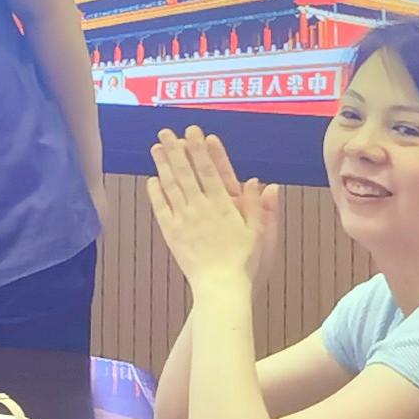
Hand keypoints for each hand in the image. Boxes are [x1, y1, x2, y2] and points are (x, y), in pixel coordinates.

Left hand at [144, 128, 271, 286]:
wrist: (221, 287)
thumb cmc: (244, 262)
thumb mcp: (259, 234)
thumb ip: (259, 207)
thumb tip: (266, 184)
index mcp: (223, 206)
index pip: (209, 171)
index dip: (200, 150)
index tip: (194, 132)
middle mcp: (200, 208)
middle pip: (185, 173)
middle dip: (176, 150)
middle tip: (166, 131)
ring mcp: (183, 220)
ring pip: (171, 186)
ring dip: (162, 165)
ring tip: (156, 146)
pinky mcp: (171, 233)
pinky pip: (161, 208)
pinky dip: (156, 192)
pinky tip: (152, 179)